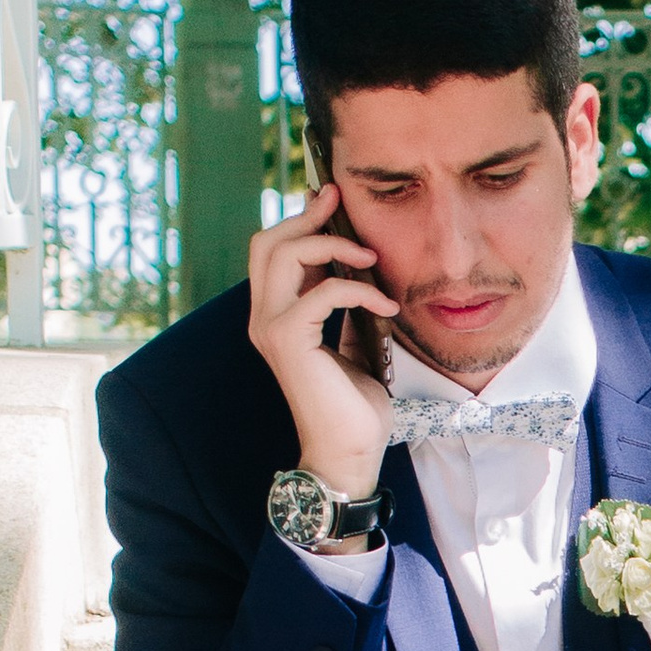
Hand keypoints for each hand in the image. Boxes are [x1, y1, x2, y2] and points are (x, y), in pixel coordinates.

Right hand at [248, 186, 396, 495]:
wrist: (349, 451)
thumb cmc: (354, 403)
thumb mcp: (354, 342)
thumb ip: (346, 307)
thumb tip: (359, 271)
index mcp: (275, 315)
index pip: (273, 251)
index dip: (300, 220)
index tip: (332, 198)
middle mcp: (264, 317)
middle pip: (268, 242)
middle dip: (307, 217)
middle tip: (341, 202)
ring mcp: (270, 328)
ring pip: (283, 254)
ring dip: (333, 245)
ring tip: (372, 259)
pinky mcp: (288, 341)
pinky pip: (323, 292)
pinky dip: (359, 290)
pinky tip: (387, 307)